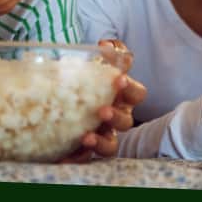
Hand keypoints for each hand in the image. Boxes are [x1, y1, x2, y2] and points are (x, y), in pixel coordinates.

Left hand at [60, 40, 146, 162]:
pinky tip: (65, 155)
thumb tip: (105, 45)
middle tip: (103, 111)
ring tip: (87, 138)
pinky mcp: (86, 148)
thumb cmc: (90, 75)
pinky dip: (77, 157)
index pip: (137, 94)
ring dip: (102, 142)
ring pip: (111, 145)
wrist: (66, 92)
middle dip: (116, 117)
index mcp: (122, 95)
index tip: (119, 80)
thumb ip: (109, 50)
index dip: (131, 89)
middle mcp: (116, 115)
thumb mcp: (99, 59)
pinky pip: (86, 157)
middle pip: (126, 122)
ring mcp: (103, 133)